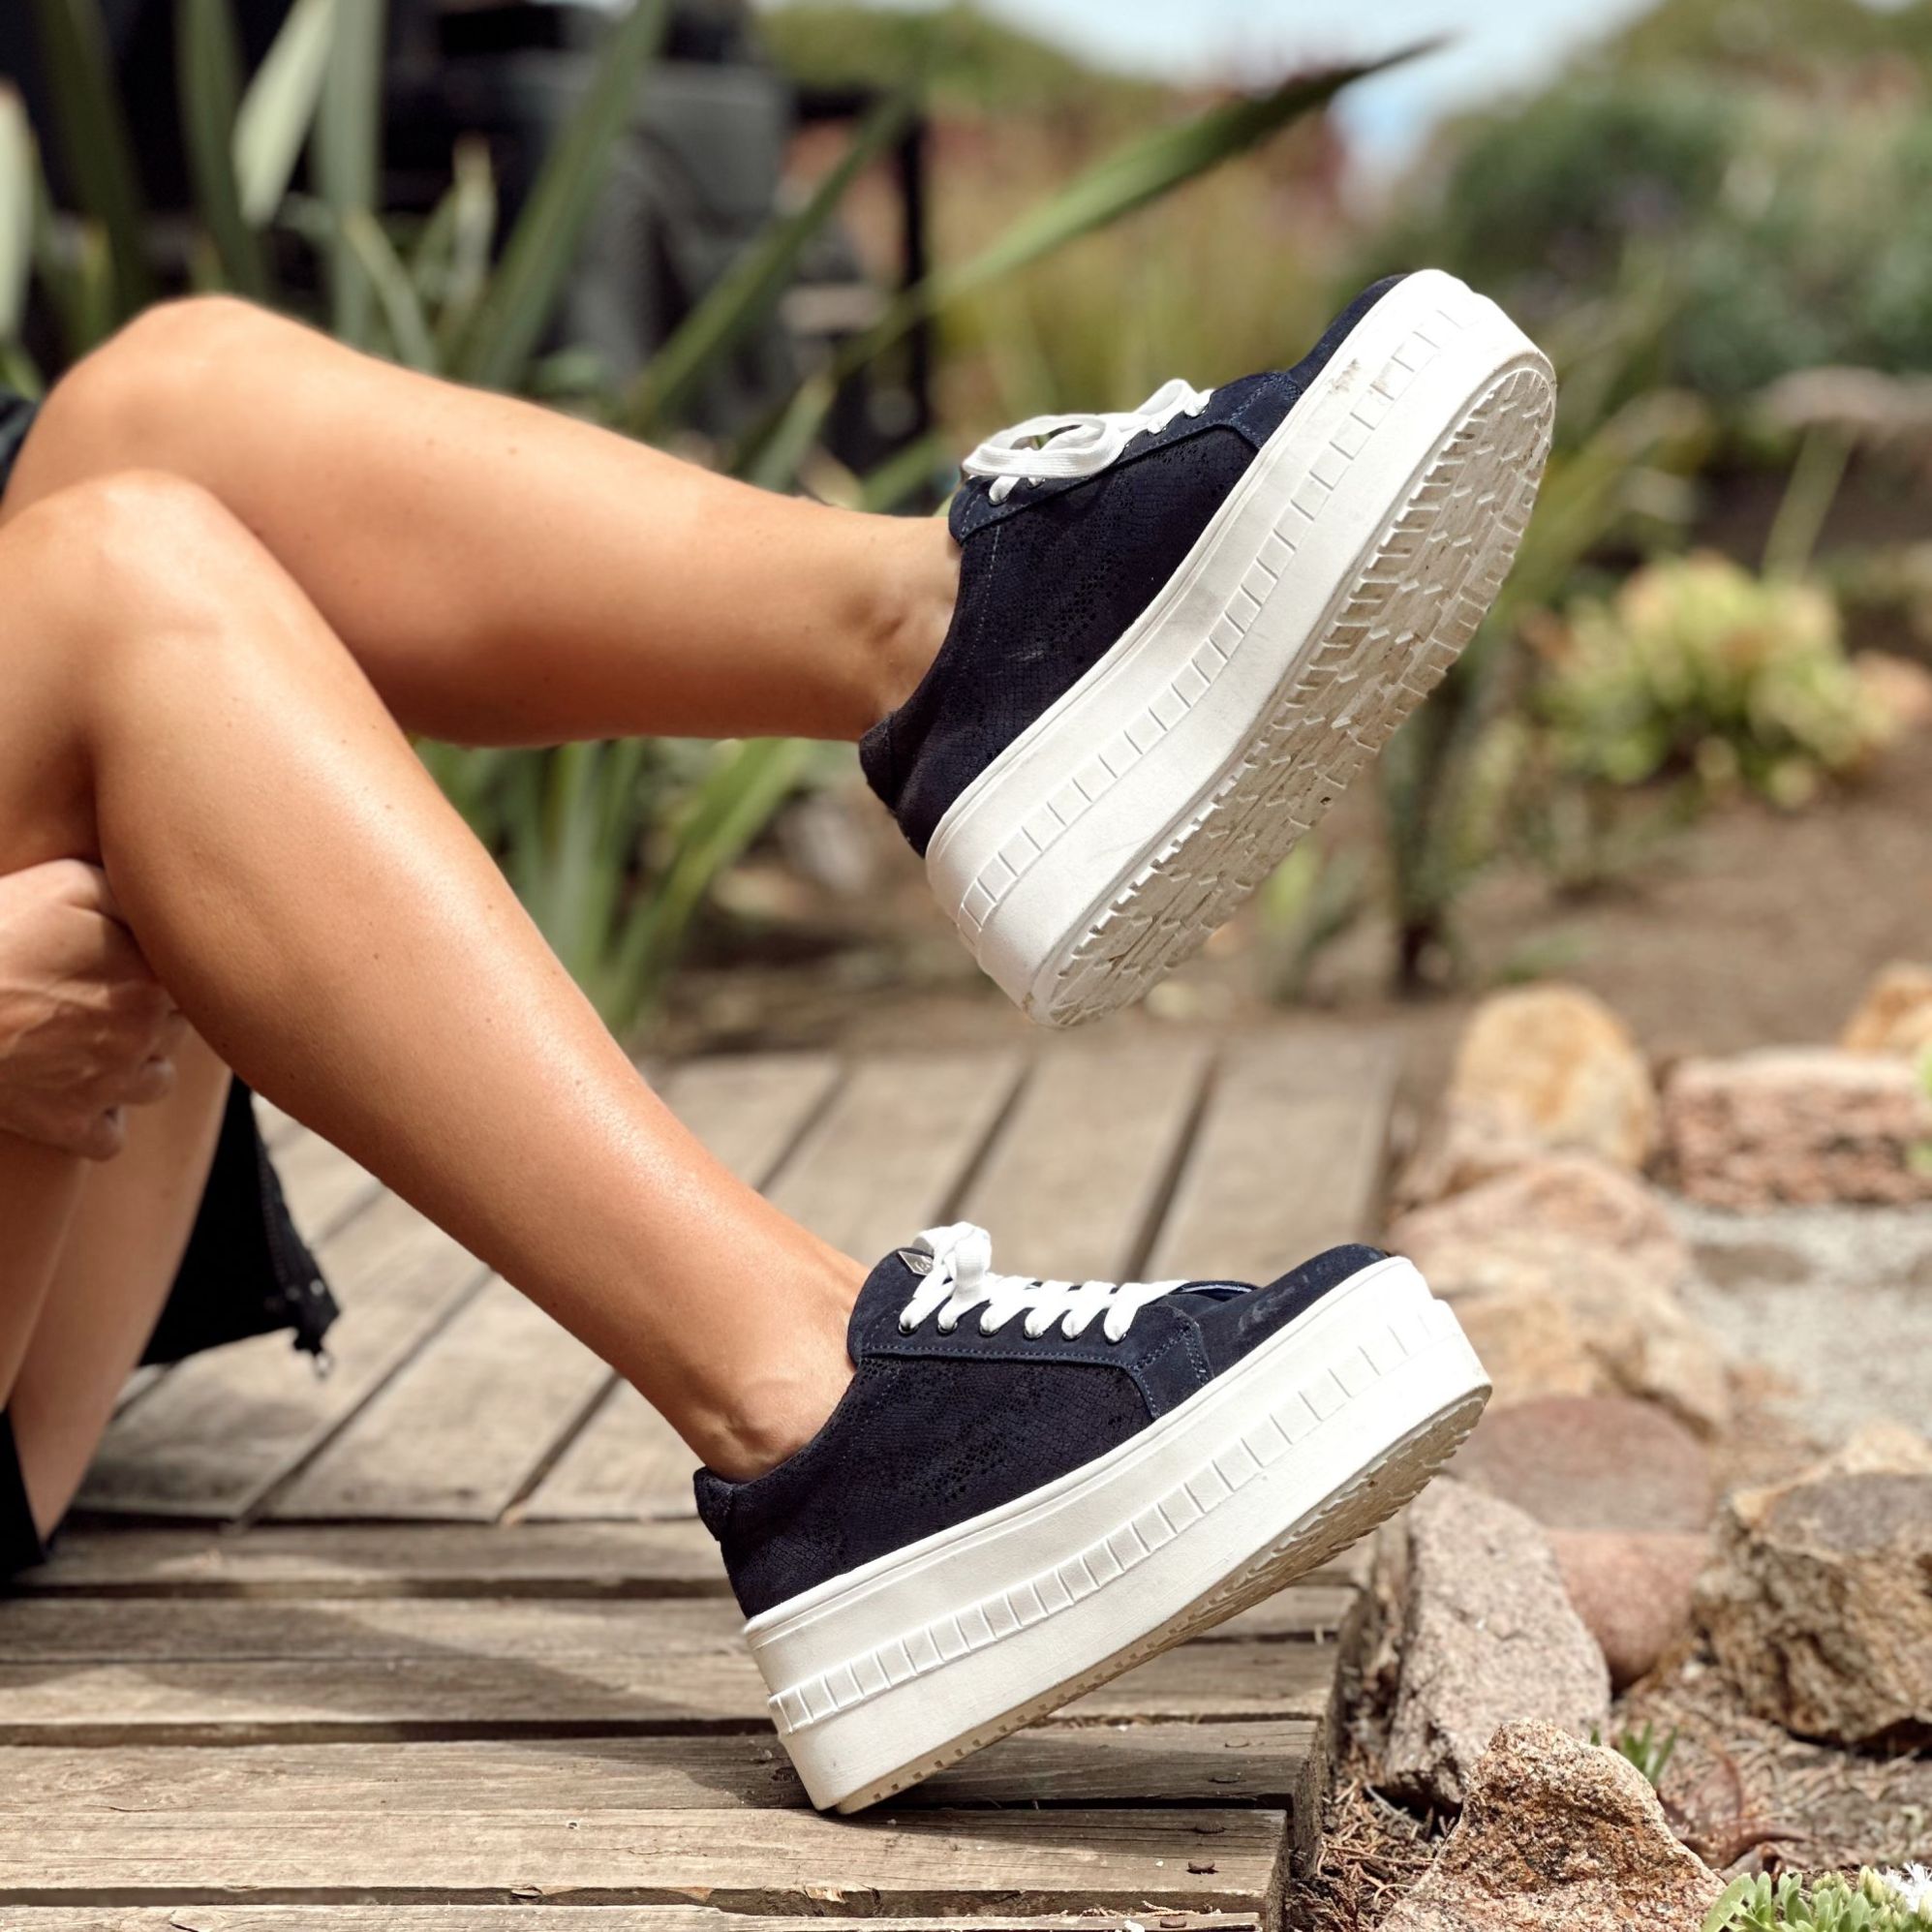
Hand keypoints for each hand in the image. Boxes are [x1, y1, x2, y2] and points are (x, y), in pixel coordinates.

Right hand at [0, 860, 185, 1159]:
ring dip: (137, 1066)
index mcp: (152, 981)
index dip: (162, 968)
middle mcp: (143, 1038)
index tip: (131, 960)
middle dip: (153, 1015)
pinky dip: (98, 1122)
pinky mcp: (66, 1126)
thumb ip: (128, 893)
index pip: (193, 980)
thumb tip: (159, 903)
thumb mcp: (68, 883)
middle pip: (175, 1029)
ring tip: (96, 1045)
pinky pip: (109, 1139)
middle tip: (106, 997)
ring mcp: (108, 1086)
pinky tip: (77, 1096)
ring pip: (156, 1083)